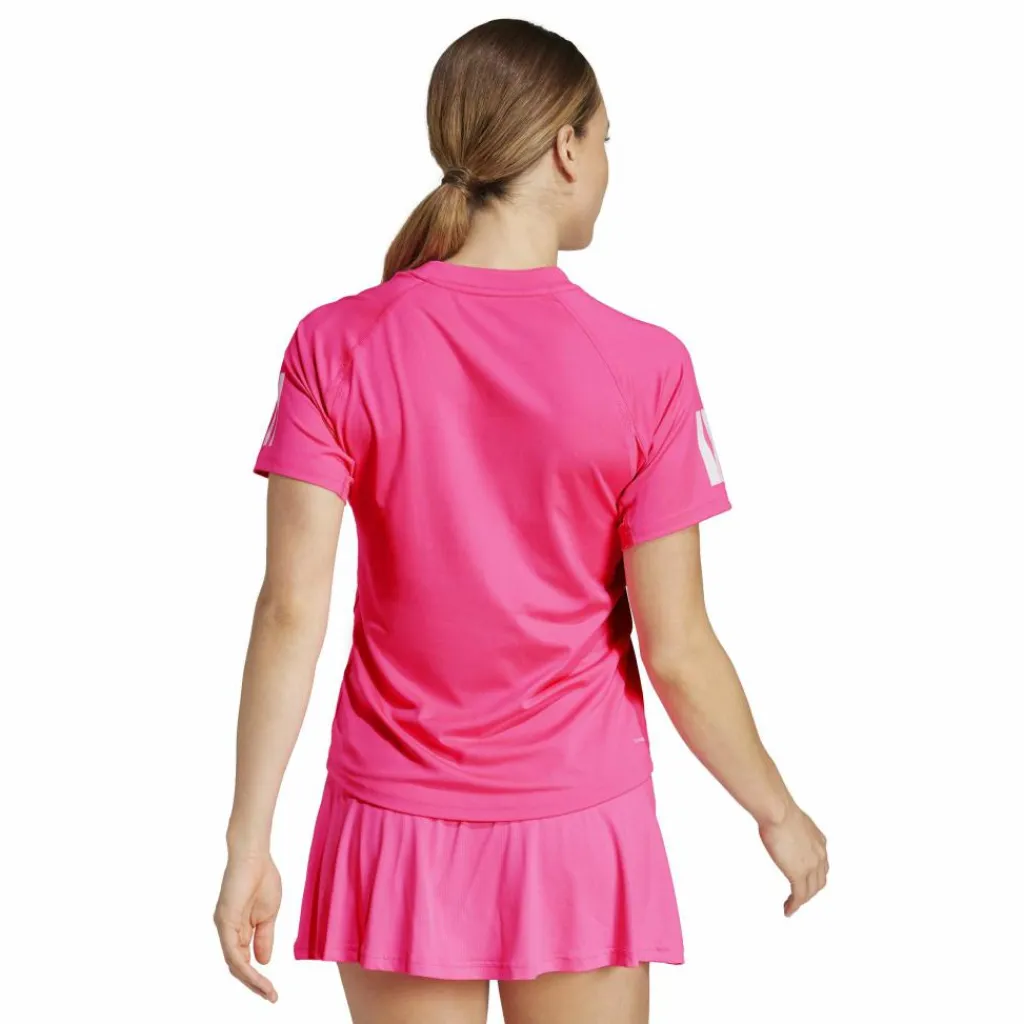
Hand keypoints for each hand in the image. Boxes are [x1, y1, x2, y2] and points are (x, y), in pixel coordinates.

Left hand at [213, 852, 281, 1001]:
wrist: (255, 856)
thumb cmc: (262, 878)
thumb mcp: (268, 915)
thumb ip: (264, 938)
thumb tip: (264, 961)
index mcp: (238, 929)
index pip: (244, 960)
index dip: (257, 977)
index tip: (272, 991)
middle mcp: (227, 931)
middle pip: (237, 966)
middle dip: (254, 983)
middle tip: (271, 996)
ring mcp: (224, 926)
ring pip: (234, 962)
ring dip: (251, 979)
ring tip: (267, 991)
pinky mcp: (224, 920)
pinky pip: (232, 950)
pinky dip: (244, 965)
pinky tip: (256, 974)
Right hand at [758, 803, 828, 915]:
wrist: (778, 811)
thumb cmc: (777, 807)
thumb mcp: (789, 815)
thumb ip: (788, 822)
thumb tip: (774, 814)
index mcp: (819, 840)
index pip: (822, 863)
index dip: (815, 874)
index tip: (807, 879)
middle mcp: (820, 854)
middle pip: (820, 880)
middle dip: (811, 890)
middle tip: (800, 896)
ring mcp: (811, 866)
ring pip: (811, 891)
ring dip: (802, 900)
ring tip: (792, 905)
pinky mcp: (798, 874)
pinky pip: (799, 896)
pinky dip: (794, 906)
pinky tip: (788, 910)